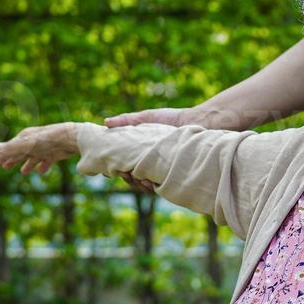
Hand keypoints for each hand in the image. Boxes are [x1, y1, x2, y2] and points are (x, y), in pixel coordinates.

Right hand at [0, 123, 78, 175]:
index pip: (11, 146)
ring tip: (23, 172)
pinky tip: (41, 172)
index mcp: (27, 137)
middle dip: (13, 159)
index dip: (4, 154)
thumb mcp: (28, 144)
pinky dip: (43, 166)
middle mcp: (35, 142)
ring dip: (28, 164)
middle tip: (4, 167)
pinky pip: (47, 161)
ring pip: (34, 157)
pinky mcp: (56, 154)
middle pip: (21, 152)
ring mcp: (46, 148)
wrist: (72, 139)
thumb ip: (12, 147)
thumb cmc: (48, 139)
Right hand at [102, 107, 244, 193]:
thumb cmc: (173, 118)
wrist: (198, 124)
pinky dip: (152, 186)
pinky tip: (150, 183)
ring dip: (138, 184)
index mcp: (141, 150)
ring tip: (139, 179)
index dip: (116, 167)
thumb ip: (127, 120)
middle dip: (127, 177)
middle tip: (126, 175)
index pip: (123, 164)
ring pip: (144, 184)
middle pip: (132, 176)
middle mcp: (149, 162)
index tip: (111, 168)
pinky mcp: (172, 176)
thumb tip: (105, 122)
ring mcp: (160, 170)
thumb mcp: (148, 116)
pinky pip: (159, 187)